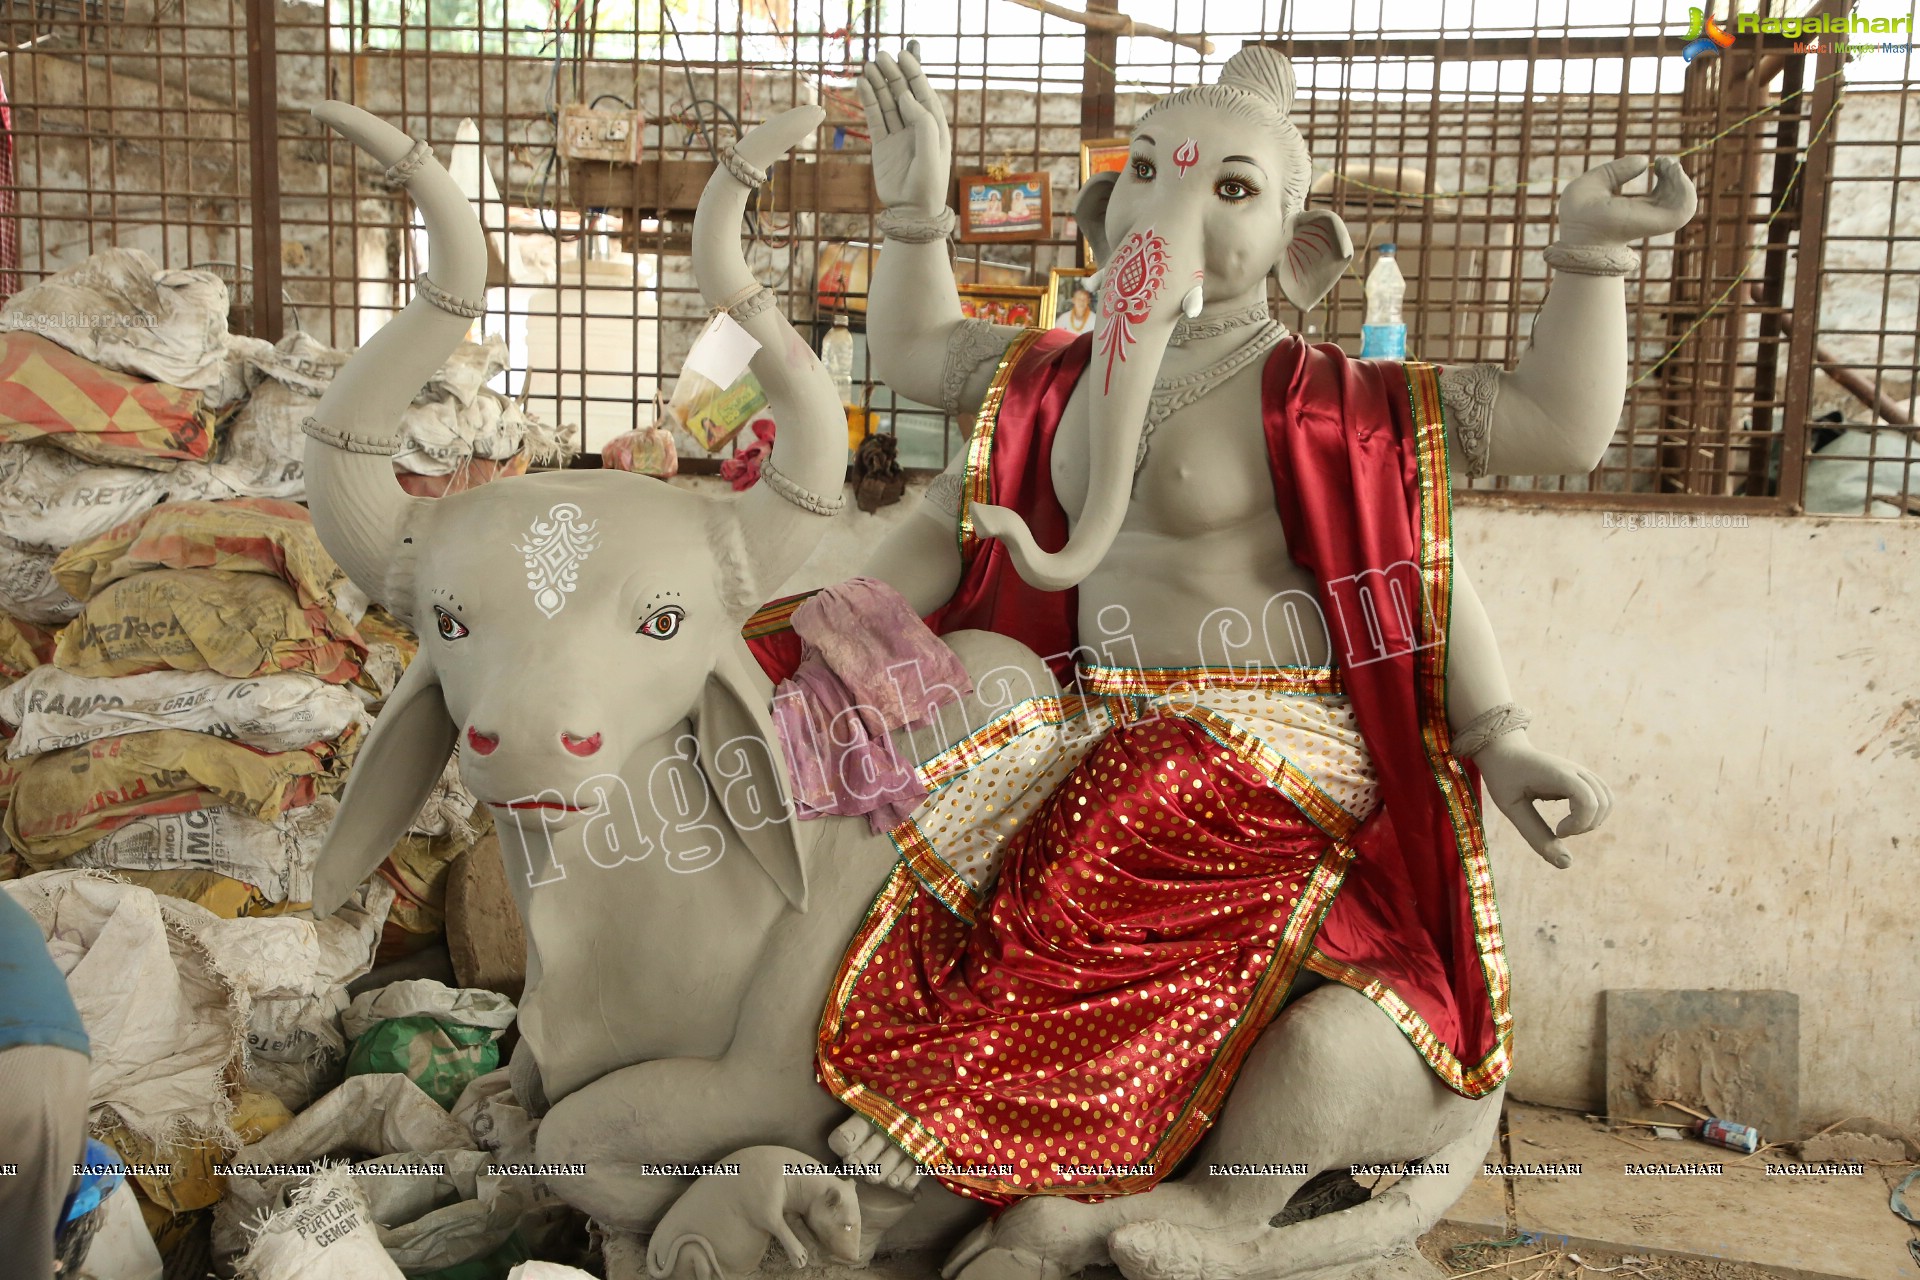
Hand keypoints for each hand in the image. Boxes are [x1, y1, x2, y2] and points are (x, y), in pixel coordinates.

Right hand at [858, 41, 950, 212]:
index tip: (904, 54)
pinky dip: (868, 101)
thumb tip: (905, 95)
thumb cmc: (928, 185)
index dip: (914, 72)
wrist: (912, 213)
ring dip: (879, 83)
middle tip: (881, 55)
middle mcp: (915, 127)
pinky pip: (874, 118)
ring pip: (887, 103)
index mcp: (934, 127)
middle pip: (903, 93)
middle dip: (893, 74)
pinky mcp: (882, 145)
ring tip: (869, 65)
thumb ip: (922, 122)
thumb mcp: (931, 152)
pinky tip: (862, 84)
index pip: (923, 93)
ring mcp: (898, 135)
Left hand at [1473, 733, 1612, 868]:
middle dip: (1586, 825)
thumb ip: (1536, 835)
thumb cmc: (1504, 778)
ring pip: (1608, 800)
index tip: (1558, 830)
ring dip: (1592, 821)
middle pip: (1604, 803)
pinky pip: (1603, 797)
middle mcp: (1576, 770)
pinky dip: (1593, 814)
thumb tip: (1567, 864)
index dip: (1579, 823)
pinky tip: (1570, 819)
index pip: (1589, 800)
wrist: (1504, 751)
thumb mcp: (1512, 808)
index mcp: (1558, 774)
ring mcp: (1582, 772)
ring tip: (1565, 826)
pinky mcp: (1583, 778)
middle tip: (1559, 830)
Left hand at [1557, 156, 1696, 246]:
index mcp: (1634, 209)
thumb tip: (1644, 161)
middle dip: (1674, 173)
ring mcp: (1655, 220)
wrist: (1578, 234)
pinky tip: (1671, 172)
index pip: (1660, 192)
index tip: (1658, 161)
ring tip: (1667, 165)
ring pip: (1685, 200)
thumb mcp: (1596, 181)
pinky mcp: (1662, 223)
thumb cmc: (1578, 213)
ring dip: (1682, 178)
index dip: (1665, 173)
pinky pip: (1686, 206)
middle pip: (1675, 193)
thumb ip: (1618, 170)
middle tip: (1664, 161)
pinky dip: (1685, 186)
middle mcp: (1647, 215)